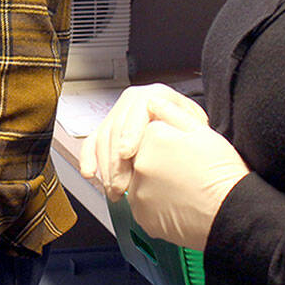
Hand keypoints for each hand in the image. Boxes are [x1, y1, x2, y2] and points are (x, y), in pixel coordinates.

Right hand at [79, 83, 207, 200]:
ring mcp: (118, 113)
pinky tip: (90, 173)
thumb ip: (187, 122)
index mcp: (155, 95)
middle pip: (116, 128)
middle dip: (116, 160)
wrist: (185, 126)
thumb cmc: (191, 127)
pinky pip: (92, 142)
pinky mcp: (108, 128)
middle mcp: (133, 101)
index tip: (126, 153)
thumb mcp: (195, 121)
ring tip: (113, 189)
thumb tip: (174, 127)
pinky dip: (88, 158)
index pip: (137, 111)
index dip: (130, 132)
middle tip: (120, 184)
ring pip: (102, 138)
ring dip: (105, 167)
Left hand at [124, 96, 249, 251]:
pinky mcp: (141, 216)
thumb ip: (172, 113)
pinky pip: (142, 205)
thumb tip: (152, 102)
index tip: (183, 152)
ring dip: (153, 183)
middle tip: (184, 171)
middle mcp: (139, 164)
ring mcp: (138, 192)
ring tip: (182, 189)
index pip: (148, 133)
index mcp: (152, 138)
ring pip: (139, 181)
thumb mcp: (202, 131)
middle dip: (157, 161)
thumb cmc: (221, 172)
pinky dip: (154, 204)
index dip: (167, 142)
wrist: (231, 212)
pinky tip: (176, 203)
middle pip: (140, 156)